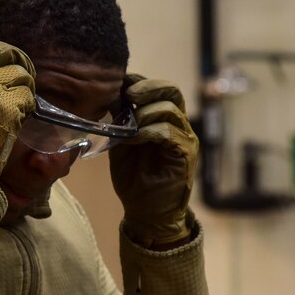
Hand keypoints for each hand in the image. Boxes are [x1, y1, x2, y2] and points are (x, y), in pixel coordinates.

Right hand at [0, 41, 36, 178]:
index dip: (1, 52)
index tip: (9, 59)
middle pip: (6, 55)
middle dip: (19, 63)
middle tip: (25, 74)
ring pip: (21, 76)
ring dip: (25, 88)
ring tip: (19, 103)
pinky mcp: (7, 108)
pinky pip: (27, 97)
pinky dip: (28, 106)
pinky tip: (20, 117)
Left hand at [109, 74, 198, 247]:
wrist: (146, 212)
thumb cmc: (134, 179)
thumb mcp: (121, 143)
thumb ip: (119, 121)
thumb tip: (109, 96)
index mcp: (164, 119)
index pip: (158, 89)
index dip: (139, 82)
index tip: (118, 82)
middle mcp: (179, 125)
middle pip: (171, 91)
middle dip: (148, 87)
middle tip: (127, 93)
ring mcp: (185, 139)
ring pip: (170, 110)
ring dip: (144, 112)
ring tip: (127, 124)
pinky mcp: (185, 155)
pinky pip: (169, 133)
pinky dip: (149, 131)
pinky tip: (134, 138)